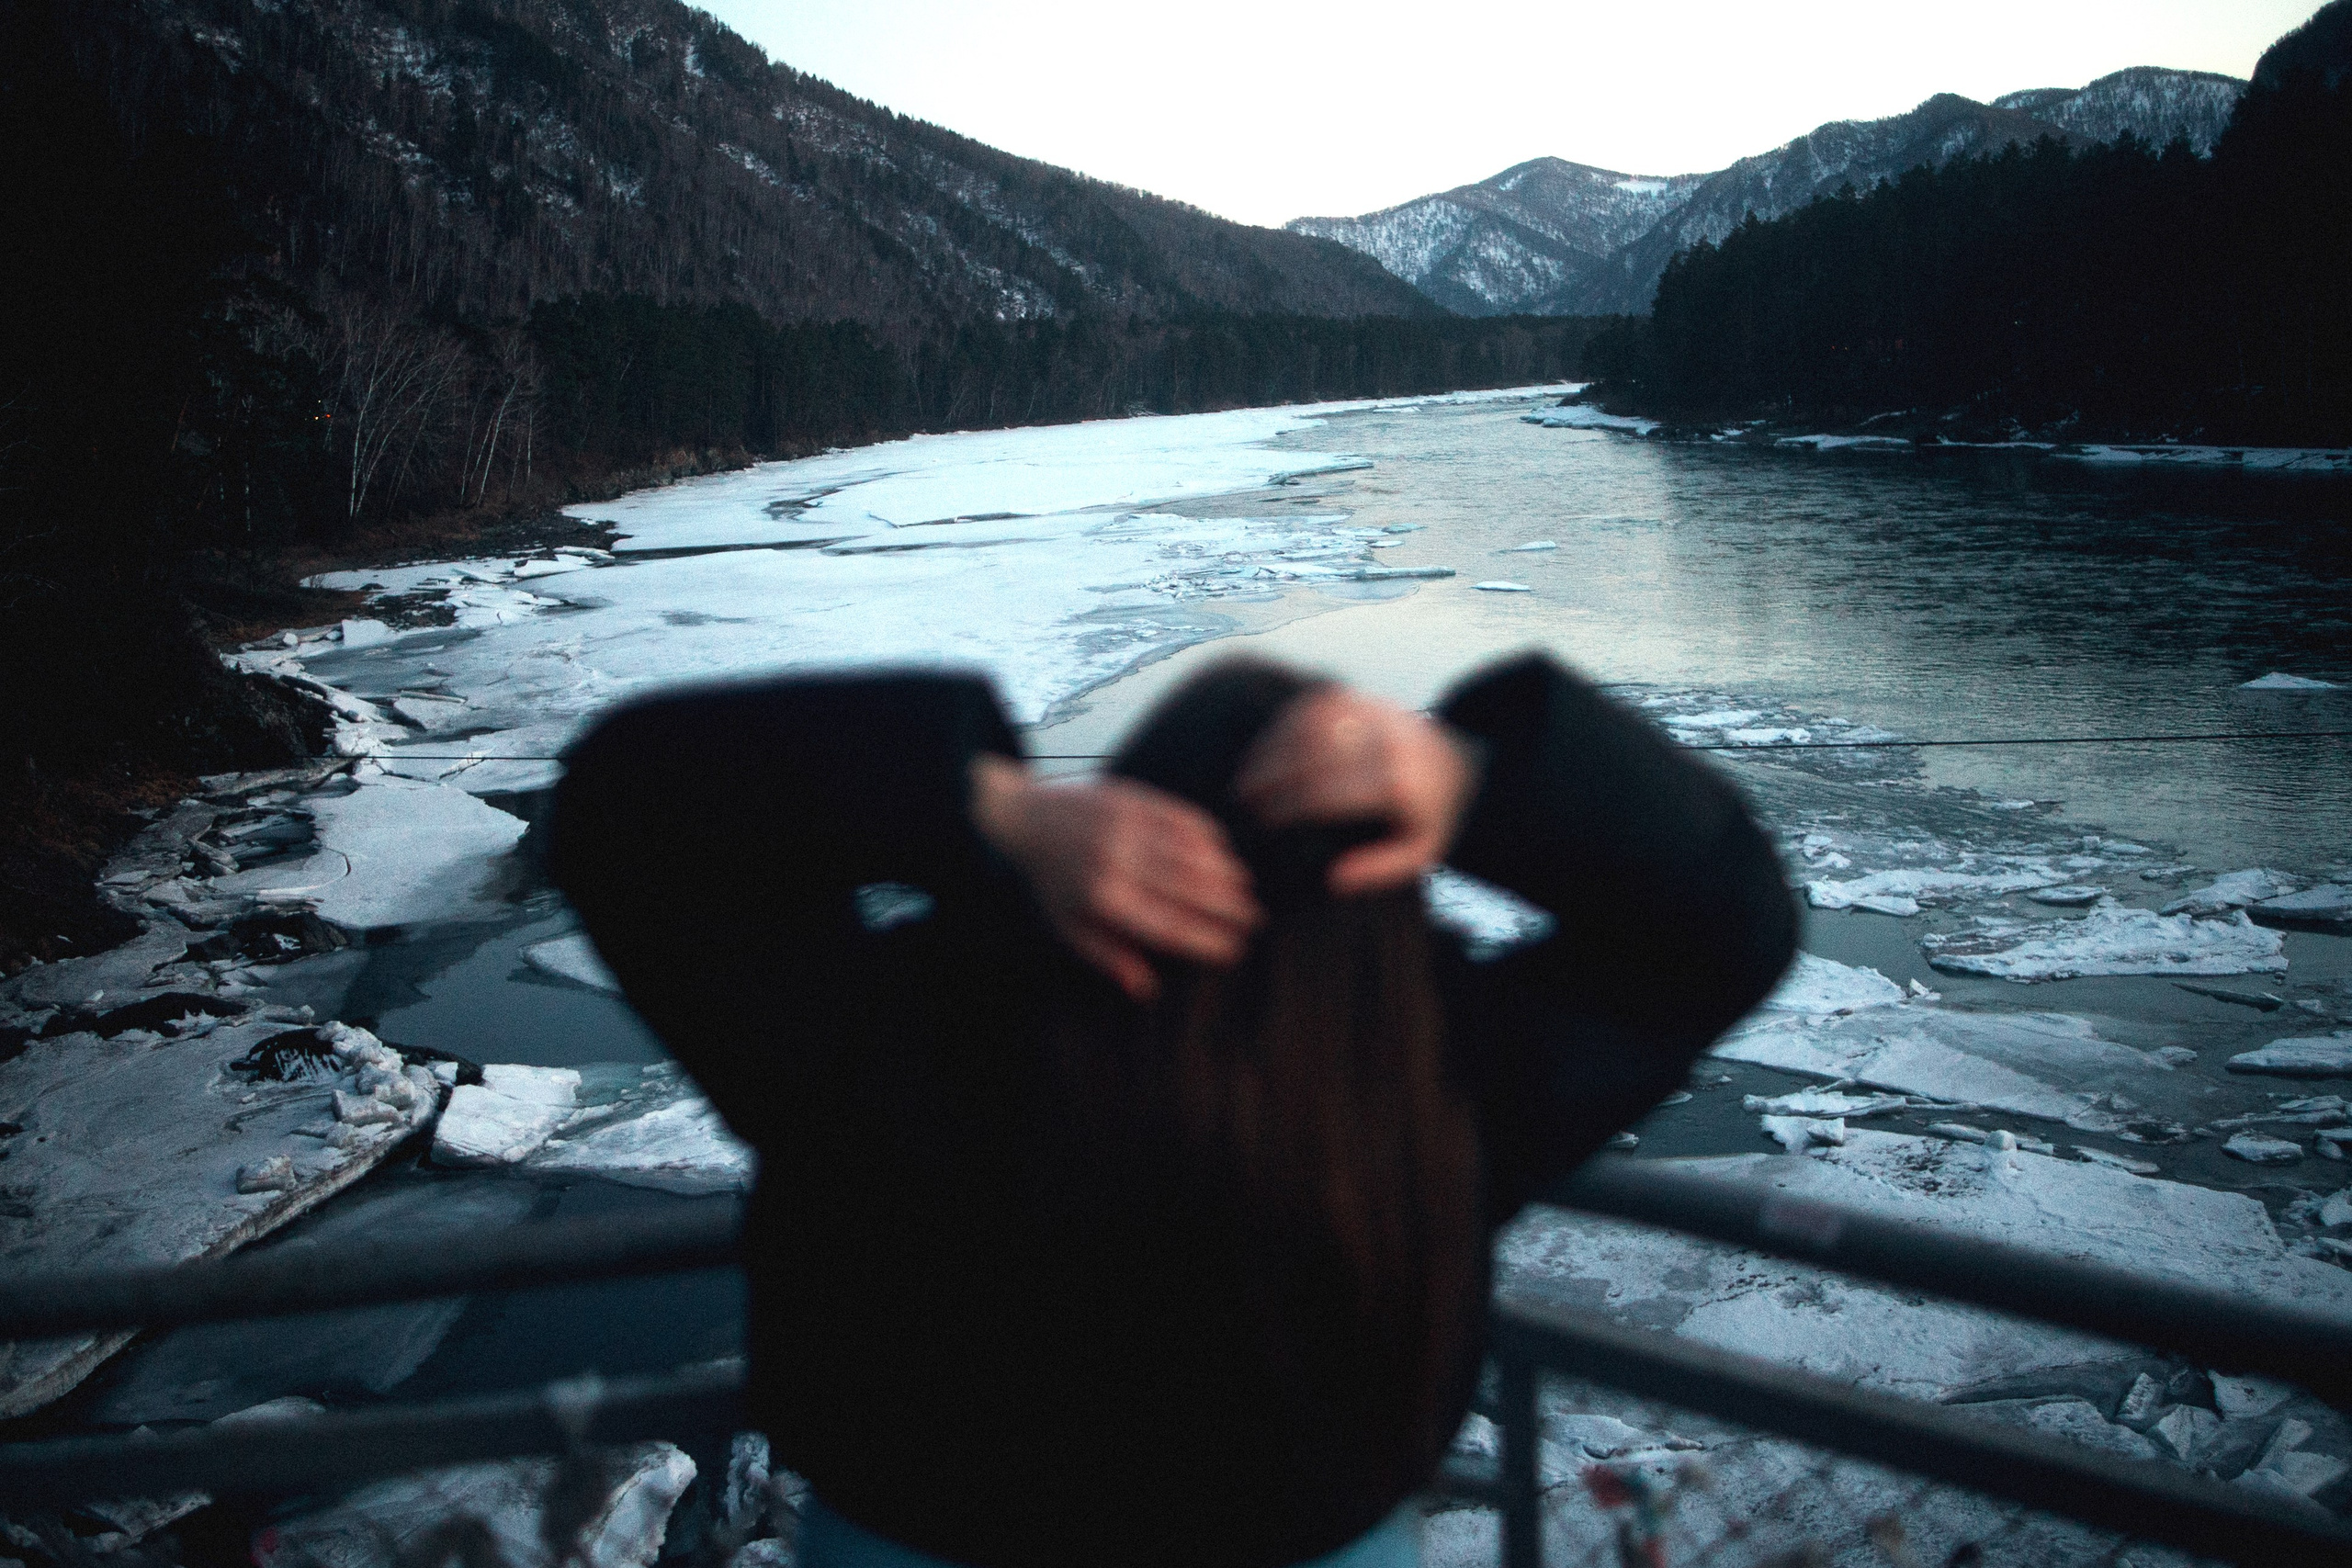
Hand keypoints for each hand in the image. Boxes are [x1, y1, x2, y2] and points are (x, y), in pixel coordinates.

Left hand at [970, 755, 1260, 1001]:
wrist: (1026, 818)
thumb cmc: (1052, 882)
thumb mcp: (1068, 927)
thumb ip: (1107, 956)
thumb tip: (1146, 989)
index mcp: (1103, 899)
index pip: (1168, 925)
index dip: (1205, 939)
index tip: (1234, 949)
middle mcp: (1119, 861)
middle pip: (1188, 889)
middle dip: (1228, 907)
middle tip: (1255, 920)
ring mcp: (1128, 826)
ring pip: (1192, 853)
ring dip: (1226, 873)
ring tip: (1247, 890)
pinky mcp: (1134, 798)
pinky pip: (1183, 818)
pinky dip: (1209, 837)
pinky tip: (1225, 853)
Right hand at [1232, 687, 1477, 895]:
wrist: (1457, 763)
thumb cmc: (1429, 815)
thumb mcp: (1419, 852)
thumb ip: (1380, 869)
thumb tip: (1334, 879)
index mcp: (1395, 784)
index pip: (1326, 795)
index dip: (1288, 808)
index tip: (1264, 823)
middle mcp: (1383, 743)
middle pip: (1310, 758)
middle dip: (1270, 778)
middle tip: (1243, 800)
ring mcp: (1370, 714)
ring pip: (1307, 727)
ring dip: (1271, 750)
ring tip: (1247, 777)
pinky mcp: (1360, 699)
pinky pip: (1312, 708)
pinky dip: (1283, 728)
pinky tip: (1265, 752)